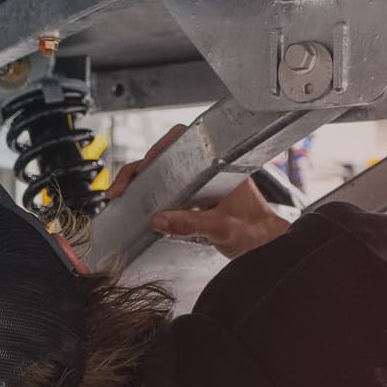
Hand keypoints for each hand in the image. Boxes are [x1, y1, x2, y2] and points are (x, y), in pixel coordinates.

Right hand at [107, 125, 288, 258]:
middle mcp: (207, 170)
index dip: (161, 147)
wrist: (265, 245)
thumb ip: (191, 223)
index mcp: (218, 165)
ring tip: (122, 193)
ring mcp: (199, 184)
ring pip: (163, 173)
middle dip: (140, 169)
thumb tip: (158, 220)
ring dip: (141, 182)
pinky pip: (167, 190)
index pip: (184, 141)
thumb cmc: (255, 231)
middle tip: (122, 187)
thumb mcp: (222, 228)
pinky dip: (149, 195)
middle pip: (166, 158)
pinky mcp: (194, 199)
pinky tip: (137, 203)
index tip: (146, 163)